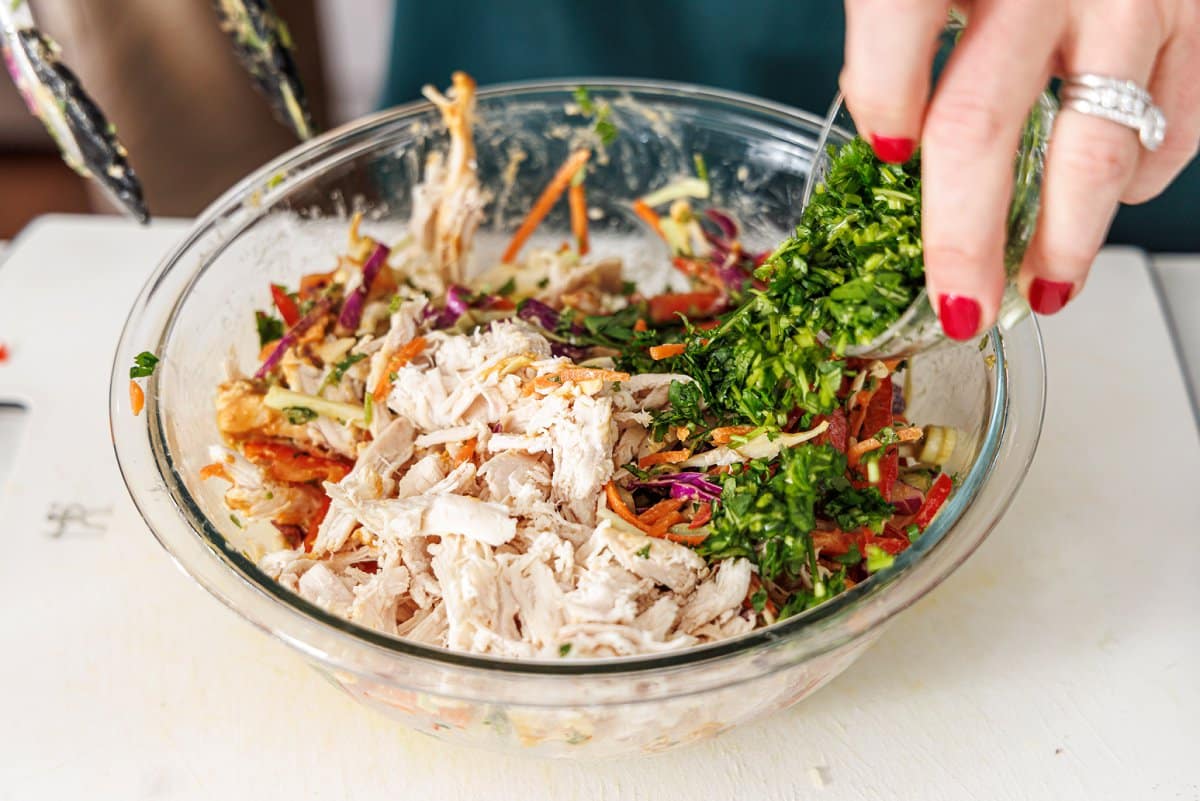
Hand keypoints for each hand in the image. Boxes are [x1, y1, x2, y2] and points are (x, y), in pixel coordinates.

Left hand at [840, 0, 1199, 338]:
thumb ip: (898, 19)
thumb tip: (887, 128)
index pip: (896, 21)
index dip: (878, 95)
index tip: (881, 152)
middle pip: (983, 124)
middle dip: (963, 237)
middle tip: (957, 305)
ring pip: (1097, 146)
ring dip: (1067, 238)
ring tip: (1044, 290)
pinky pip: (1180, 121)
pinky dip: (1145, 174)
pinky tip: (1113, 192)